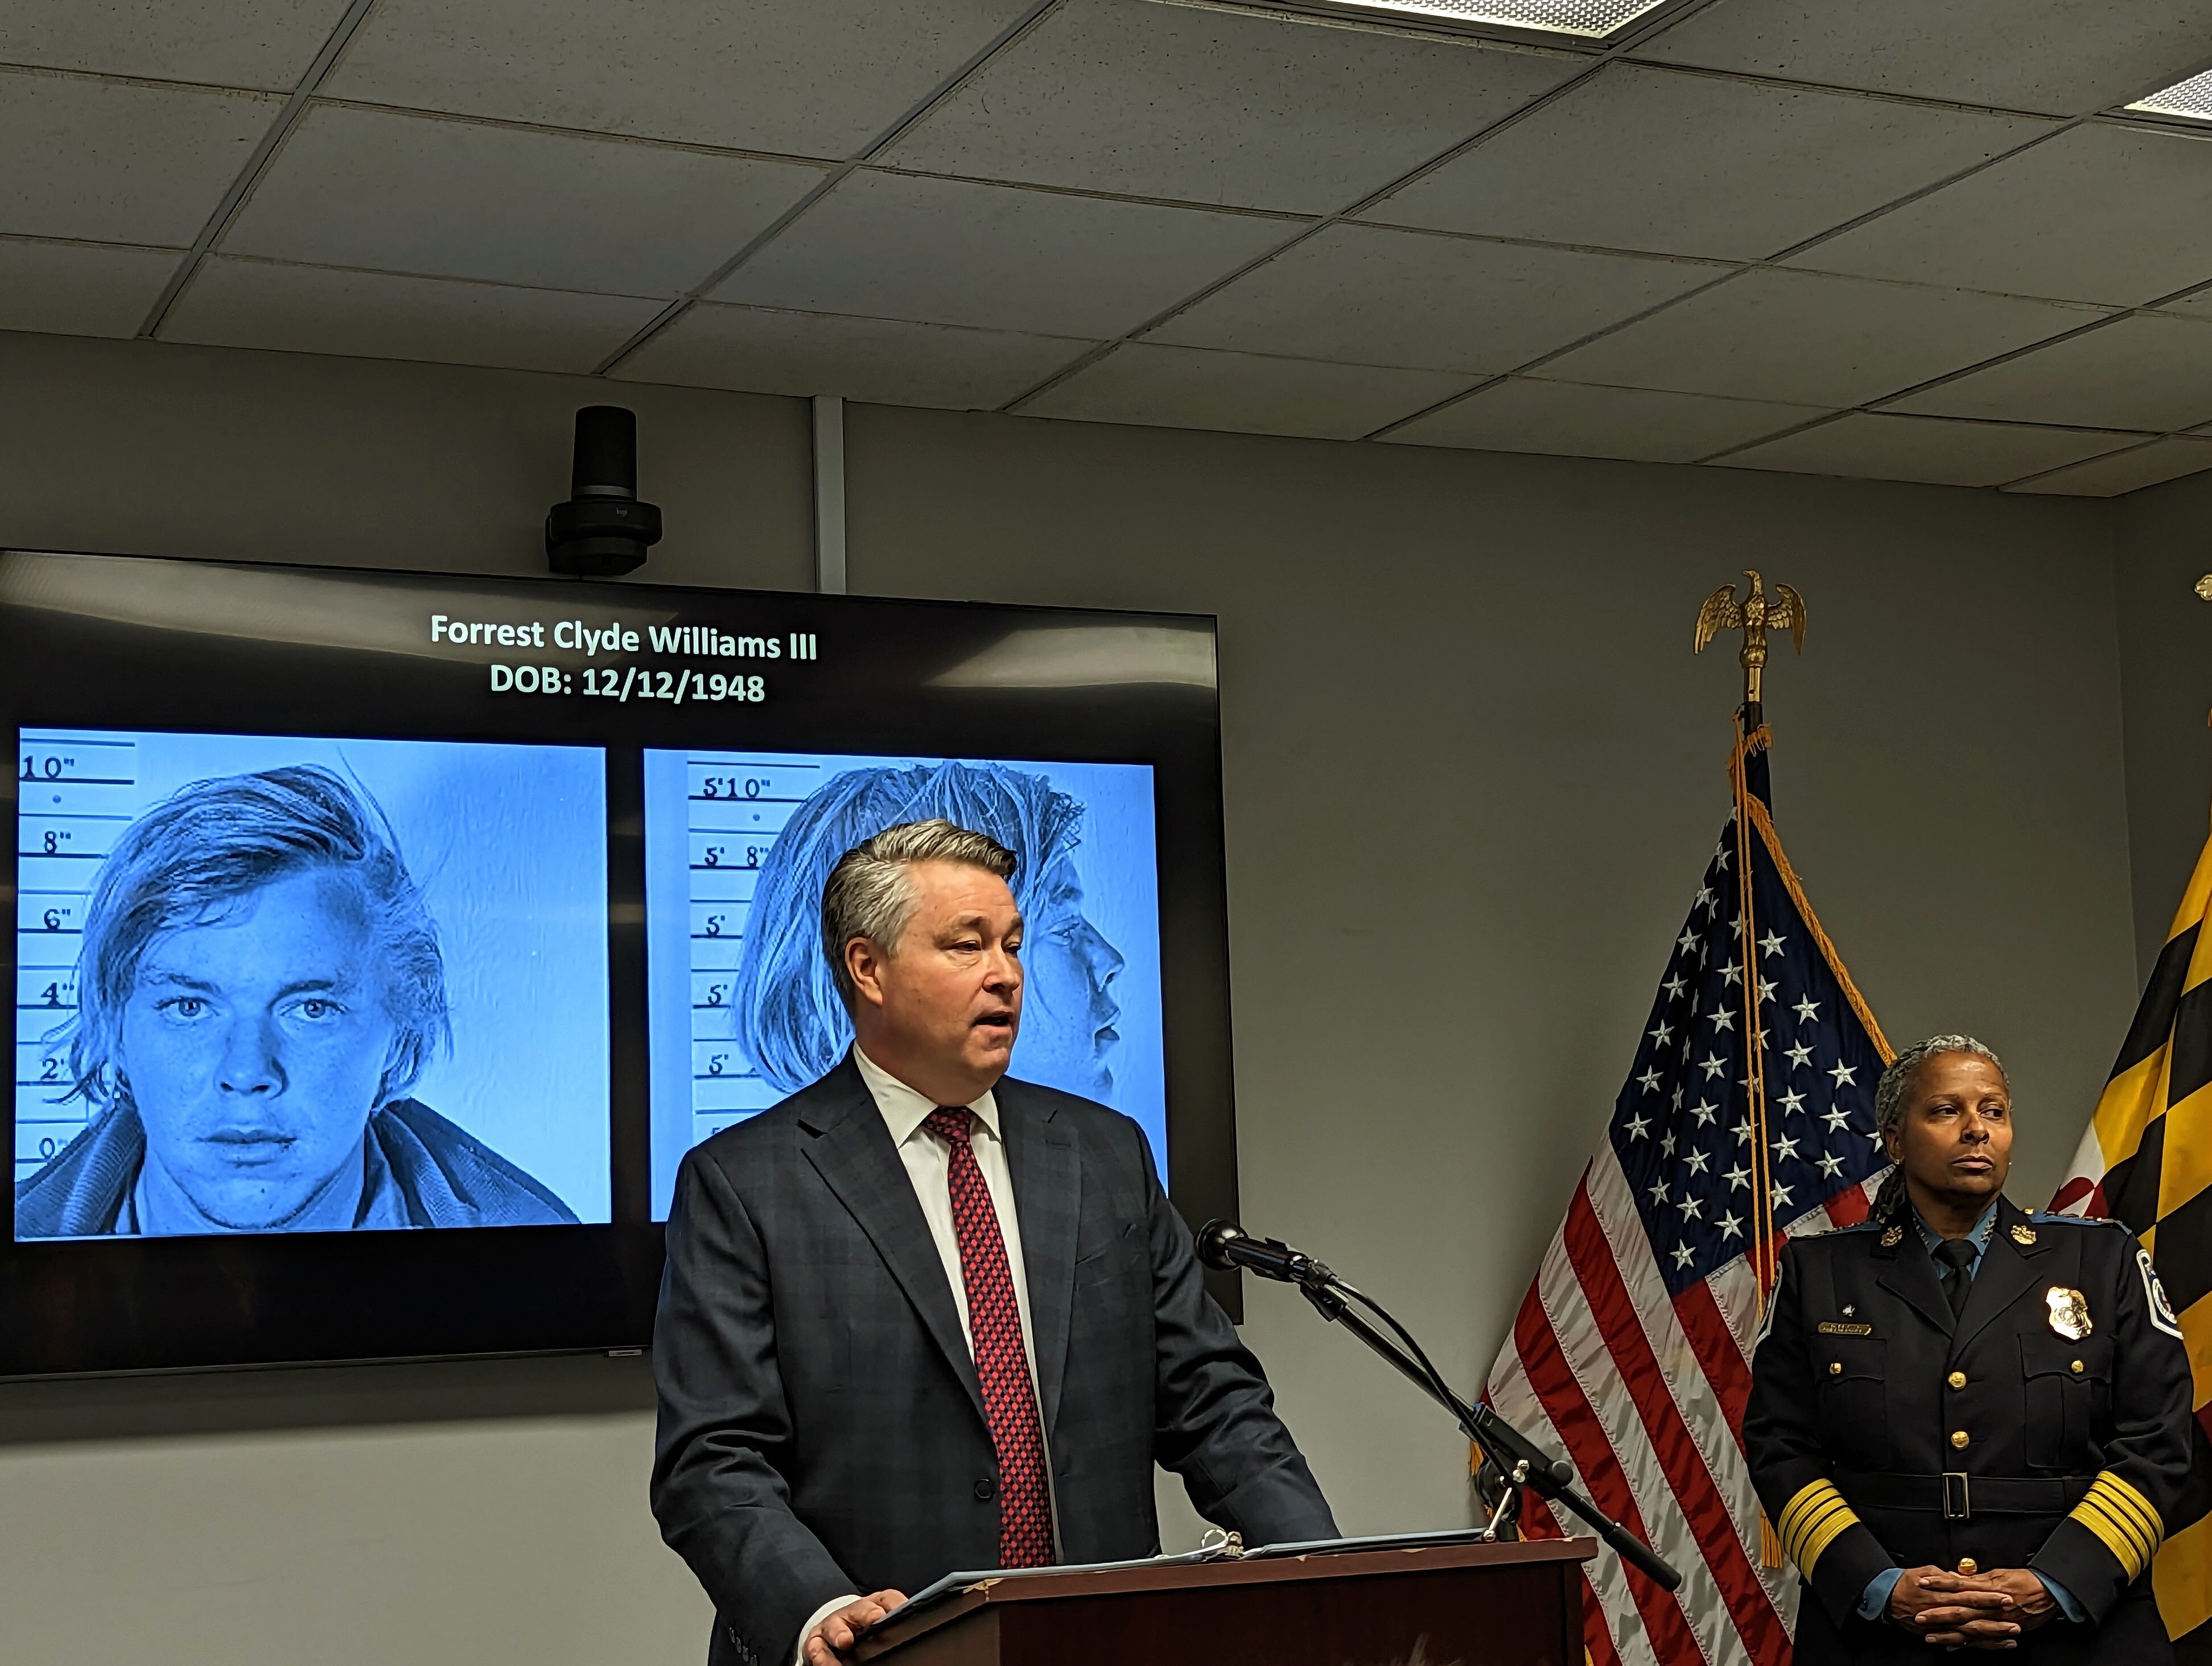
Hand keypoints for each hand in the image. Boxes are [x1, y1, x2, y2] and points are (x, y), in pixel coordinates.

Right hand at [800, 1590, 907, 1664]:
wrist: (833, 1634)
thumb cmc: (865, 1632)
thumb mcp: (882, 1627)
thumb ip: (896, 1629)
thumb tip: (920, 1638)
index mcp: (875, 1607)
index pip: (887, 1599)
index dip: (895, 1604)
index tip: (901, 1611)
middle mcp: (853, 1612)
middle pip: (861, 1608)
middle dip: (868, 1612)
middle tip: (876, 1618)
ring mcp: (833, 1625)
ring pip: (835, 1624)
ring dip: (839, 1631)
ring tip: (845, 1641)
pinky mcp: (816, 1641)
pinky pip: (816, 1646)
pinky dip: (820, 1655)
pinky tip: (826, 1662)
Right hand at [1887, 1567, 2017, 1648]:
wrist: (1886, 1598)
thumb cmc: (1905, 1583)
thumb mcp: (1925, 1572)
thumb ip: (1945, 1576)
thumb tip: (1962, 1577)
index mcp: (1942, 1594)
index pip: (1970, 1595)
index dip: (1988, 1597)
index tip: (2005, 1597)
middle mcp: (1944, 1611)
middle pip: (1974, 1616)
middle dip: (1996, 1618)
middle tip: (2015, 1619)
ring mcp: (1942, 1626)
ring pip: (1971, 1632)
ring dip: (1992, 1635)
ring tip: (2012, 1636)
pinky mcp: (1939, 1634)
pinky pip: (1961, 1641)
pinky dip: (1978, 1644)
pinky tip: (1993, 1645)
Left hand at [1920, 1570, 2058, 1648]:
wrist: (2050, 1592)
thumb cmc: (2025, 1580)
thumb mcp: (1998, 1573)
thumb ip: (1976, 1578)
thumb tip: (1957, 1577)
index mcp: (1986, 1588)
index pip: (1957, 1586)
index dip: (1938, 1585)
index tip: (1922, 1584)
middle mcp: (1990, 1606)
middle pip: (1959, 1611)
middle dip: (1938, 1615)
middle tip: (1919, 1617)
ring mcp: (1997, 1621)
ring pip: (1969, 1630)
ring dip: (1949, 1634)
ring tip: (1931, 1637)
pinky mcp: (2005, 1631)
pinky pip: (1984, 1640)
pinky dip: (1969, 1644)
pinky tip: (1954, 1647)